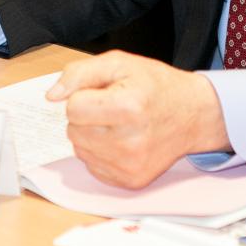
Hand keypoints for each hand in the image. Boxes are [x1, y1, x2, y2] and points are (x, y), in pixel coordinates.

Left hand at [47, 50, 229, 188]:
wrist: (193, 114)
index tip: (103, 93)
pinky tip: (122, 140)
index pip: (72, 108)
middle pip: (73, 130)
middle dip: (86, 116)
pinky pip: (92, 166)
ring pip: (80, 149)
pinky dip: (101, 152)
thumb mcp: (120, 63)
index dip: (83, 96)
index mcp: (128, 107)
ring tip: (118, 124)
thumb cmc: (156, 86)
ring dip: (91, 134)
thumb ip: (80, 73)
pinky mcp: (130, 181)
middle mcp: (130, 141)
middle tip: (113, 108)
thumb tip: (52, 96)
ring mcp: (130, 165)